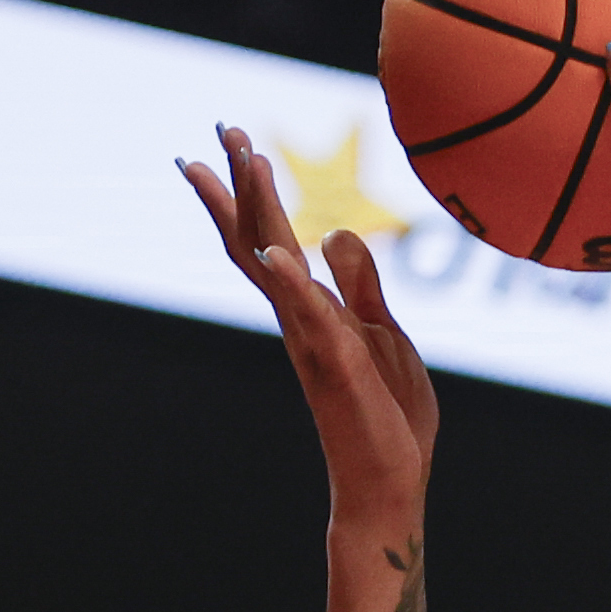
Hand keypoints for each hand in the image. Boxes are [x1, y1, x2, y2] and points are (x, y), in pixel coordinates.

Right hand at [183, 128, 439, 525]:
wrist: (390, 484)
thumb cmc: (388, 415)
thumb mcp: (385, 334)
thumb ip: (360, 286)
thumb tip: (335, 233)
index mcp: (313, 311)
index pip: (270, 241)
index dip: (250, 194)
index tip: (232, 144)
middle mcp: (301, 321)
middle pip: (257, 240)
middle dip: (239, 184)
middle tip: (220, 128)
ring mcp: (313, 342)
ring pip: (274, 264)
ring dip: (259, 210)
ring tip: (246, 158)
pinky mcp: (336, 366)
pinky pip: (310, 318)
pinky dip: (293, 285)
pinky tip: (278, 252)